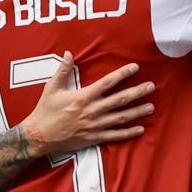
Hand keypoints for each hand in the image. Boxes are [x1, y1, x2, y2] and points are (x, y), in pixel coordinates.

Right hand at [19, 52, 153, 157]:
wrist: (39, 136)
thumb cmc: (45, 111)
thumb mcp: (52, 88)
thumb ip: (63, 70)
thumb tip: (69, 53)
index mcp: (83, 97)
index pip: (108, 83)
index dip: (123, 74)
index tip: (135, 67)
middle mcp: (92, 111)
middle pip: (120, 100)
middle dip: (137, 92)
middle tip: (151, 86)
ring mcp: (94, 126)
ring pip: (121, 118)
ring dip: (137, 112)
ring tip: (151, 107)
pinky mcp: (94, 138)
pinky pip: (115, 136)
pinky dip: (128, 133)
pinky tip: (140, 129)